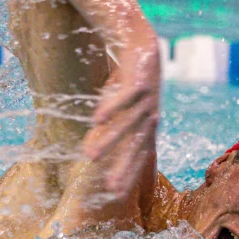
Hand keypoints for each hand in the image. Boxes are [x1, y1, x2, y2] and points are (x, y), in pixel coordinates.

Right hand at [81, 25, 160, 200]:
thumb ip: (106, 131)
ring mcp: (146, 100)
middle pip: (135, 146)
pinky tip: (96, 118)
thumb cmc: (128, 80)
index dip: (128, 174)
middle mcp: (149, 117)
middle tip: (109, 188)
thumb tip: (89, 154)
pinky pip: (124, 97)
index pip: (139, 156)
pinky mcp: (139, 81)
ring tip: (88, 156)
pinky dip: (111, 107)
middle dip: (122, 167)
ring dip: (108, 140)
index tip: (114, 194)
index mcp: (147, 126)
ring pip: (126, 123)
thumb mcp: (117, 110)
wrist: (141, 44)